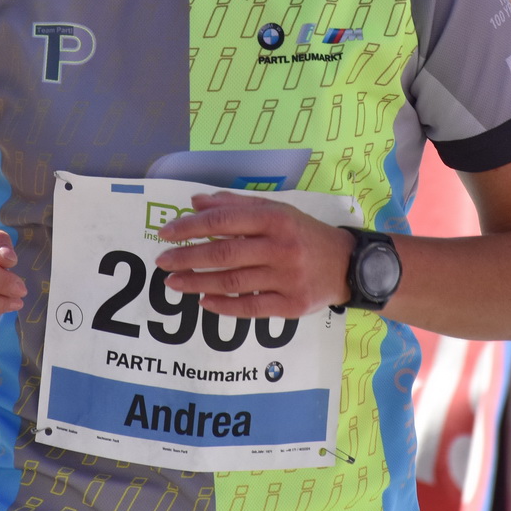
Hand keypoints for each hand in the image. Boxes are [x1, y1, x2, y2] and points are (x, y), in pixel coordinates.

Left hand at [154, 192, 349, 317]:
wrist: (348, 265)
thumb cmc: (305, 235)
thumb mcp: (277, 211)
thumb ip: (237, 205)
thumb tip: (196, 203)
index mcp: (276, 219)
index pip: (225, 220)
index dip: (192, 227)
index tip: (166, 233)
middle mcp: (282, 247)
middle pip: (225, 252)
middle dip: (188, 256)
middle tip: (162, 262)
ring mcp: (287, 278)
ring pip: (233, 281)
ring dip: (198, 282)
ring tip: (174, 283)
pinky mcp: (292, 305)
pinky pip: (250, 307)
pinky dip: (224, 305)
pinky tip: (204, 302)